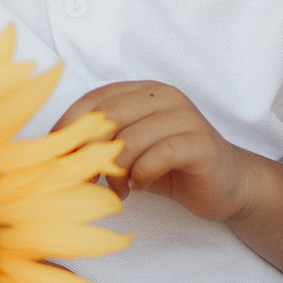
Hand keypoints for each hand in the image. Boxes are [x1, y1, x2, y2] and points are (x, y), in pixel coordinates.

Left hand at [58, 81, 258, 222]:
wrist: (227, 183)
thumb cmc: (171, 167)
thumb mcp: (130, 150)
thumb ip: (101, 142)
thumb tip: (55, 152)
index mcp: (143, 91)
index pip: (95, 99)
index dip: (69, 126)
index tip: (55, 154)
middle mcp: (164, 97)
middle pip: (109, 117)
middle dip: (88, 153)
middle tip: (84, 180)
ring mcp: (185, 117)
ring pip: (131, 138)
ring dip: (116, 171)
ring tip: (119, 190)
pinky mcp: (201, 143)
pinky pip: (159, 155)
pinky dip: (142, 174)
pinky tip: (141, 186)